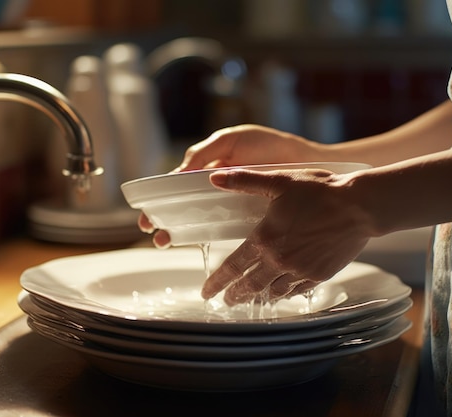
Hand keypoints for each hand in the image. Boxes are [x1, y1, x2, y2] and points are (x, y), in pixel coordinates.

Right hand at [139, 124, 322, 247]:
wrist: (304, 159)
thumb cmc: (268, 145)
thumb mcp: (231, 141)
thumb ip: (205, 153)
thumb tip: (179, 173)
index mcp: (210, 170)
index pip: (177, 188)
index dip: (160, 202)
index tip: (148, 217)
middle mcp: (217, 191)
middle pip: (184, 209)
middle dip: (166, 222)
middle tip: (156, 235)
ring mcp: (231, 206)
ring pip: (200, 222)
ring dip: (182, 232)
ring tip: (169, 241)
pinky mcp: (248, 217)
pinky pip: (224, 228)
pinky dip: (210, 235)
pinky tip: (199, 242)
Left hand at [201, 167, 372, 305]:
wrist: (359, 206)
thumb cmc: (320, 191)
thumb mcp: (279, 180)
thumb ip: (244, 181)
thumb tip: (214, 177)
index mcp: (265, 239)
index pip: (233, 266)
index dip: (217, 281)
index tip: (207, 292)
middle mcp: (279, 260)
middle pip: (250, 285)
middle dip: (235, 295)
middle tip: (226, 301)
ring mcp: (300, 270)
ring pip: (273, 291)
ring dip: (259, 296)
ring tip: (251, 299)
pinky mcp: (319, 274)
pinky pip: (296, 290)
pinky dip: (285, 294)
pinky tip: (281, 293)